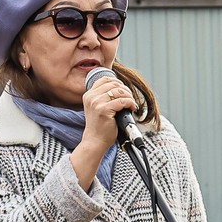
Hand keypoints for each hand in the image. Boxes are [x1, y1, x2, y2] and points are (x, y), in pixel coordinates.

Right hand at [70, 74, 136, 189]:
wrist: (95, 141)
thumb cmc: (99, 127)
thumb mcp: (98, 108)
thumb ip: (104, 97)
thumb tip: (121, 88)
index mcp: (89, 95)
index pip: (105, 79)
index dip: (118, 82)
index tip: (124, 89)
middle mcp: (91, 97)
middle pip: (114, 84)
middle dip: (126, 90)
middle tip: (130, 98)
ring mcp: (96, 103)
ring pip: (119, 91)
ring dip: (129, 96)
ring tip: (132, 103)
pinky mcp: (104, 110)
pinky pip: (122, 101)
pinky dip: (130, 103)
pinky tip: (132, 108)